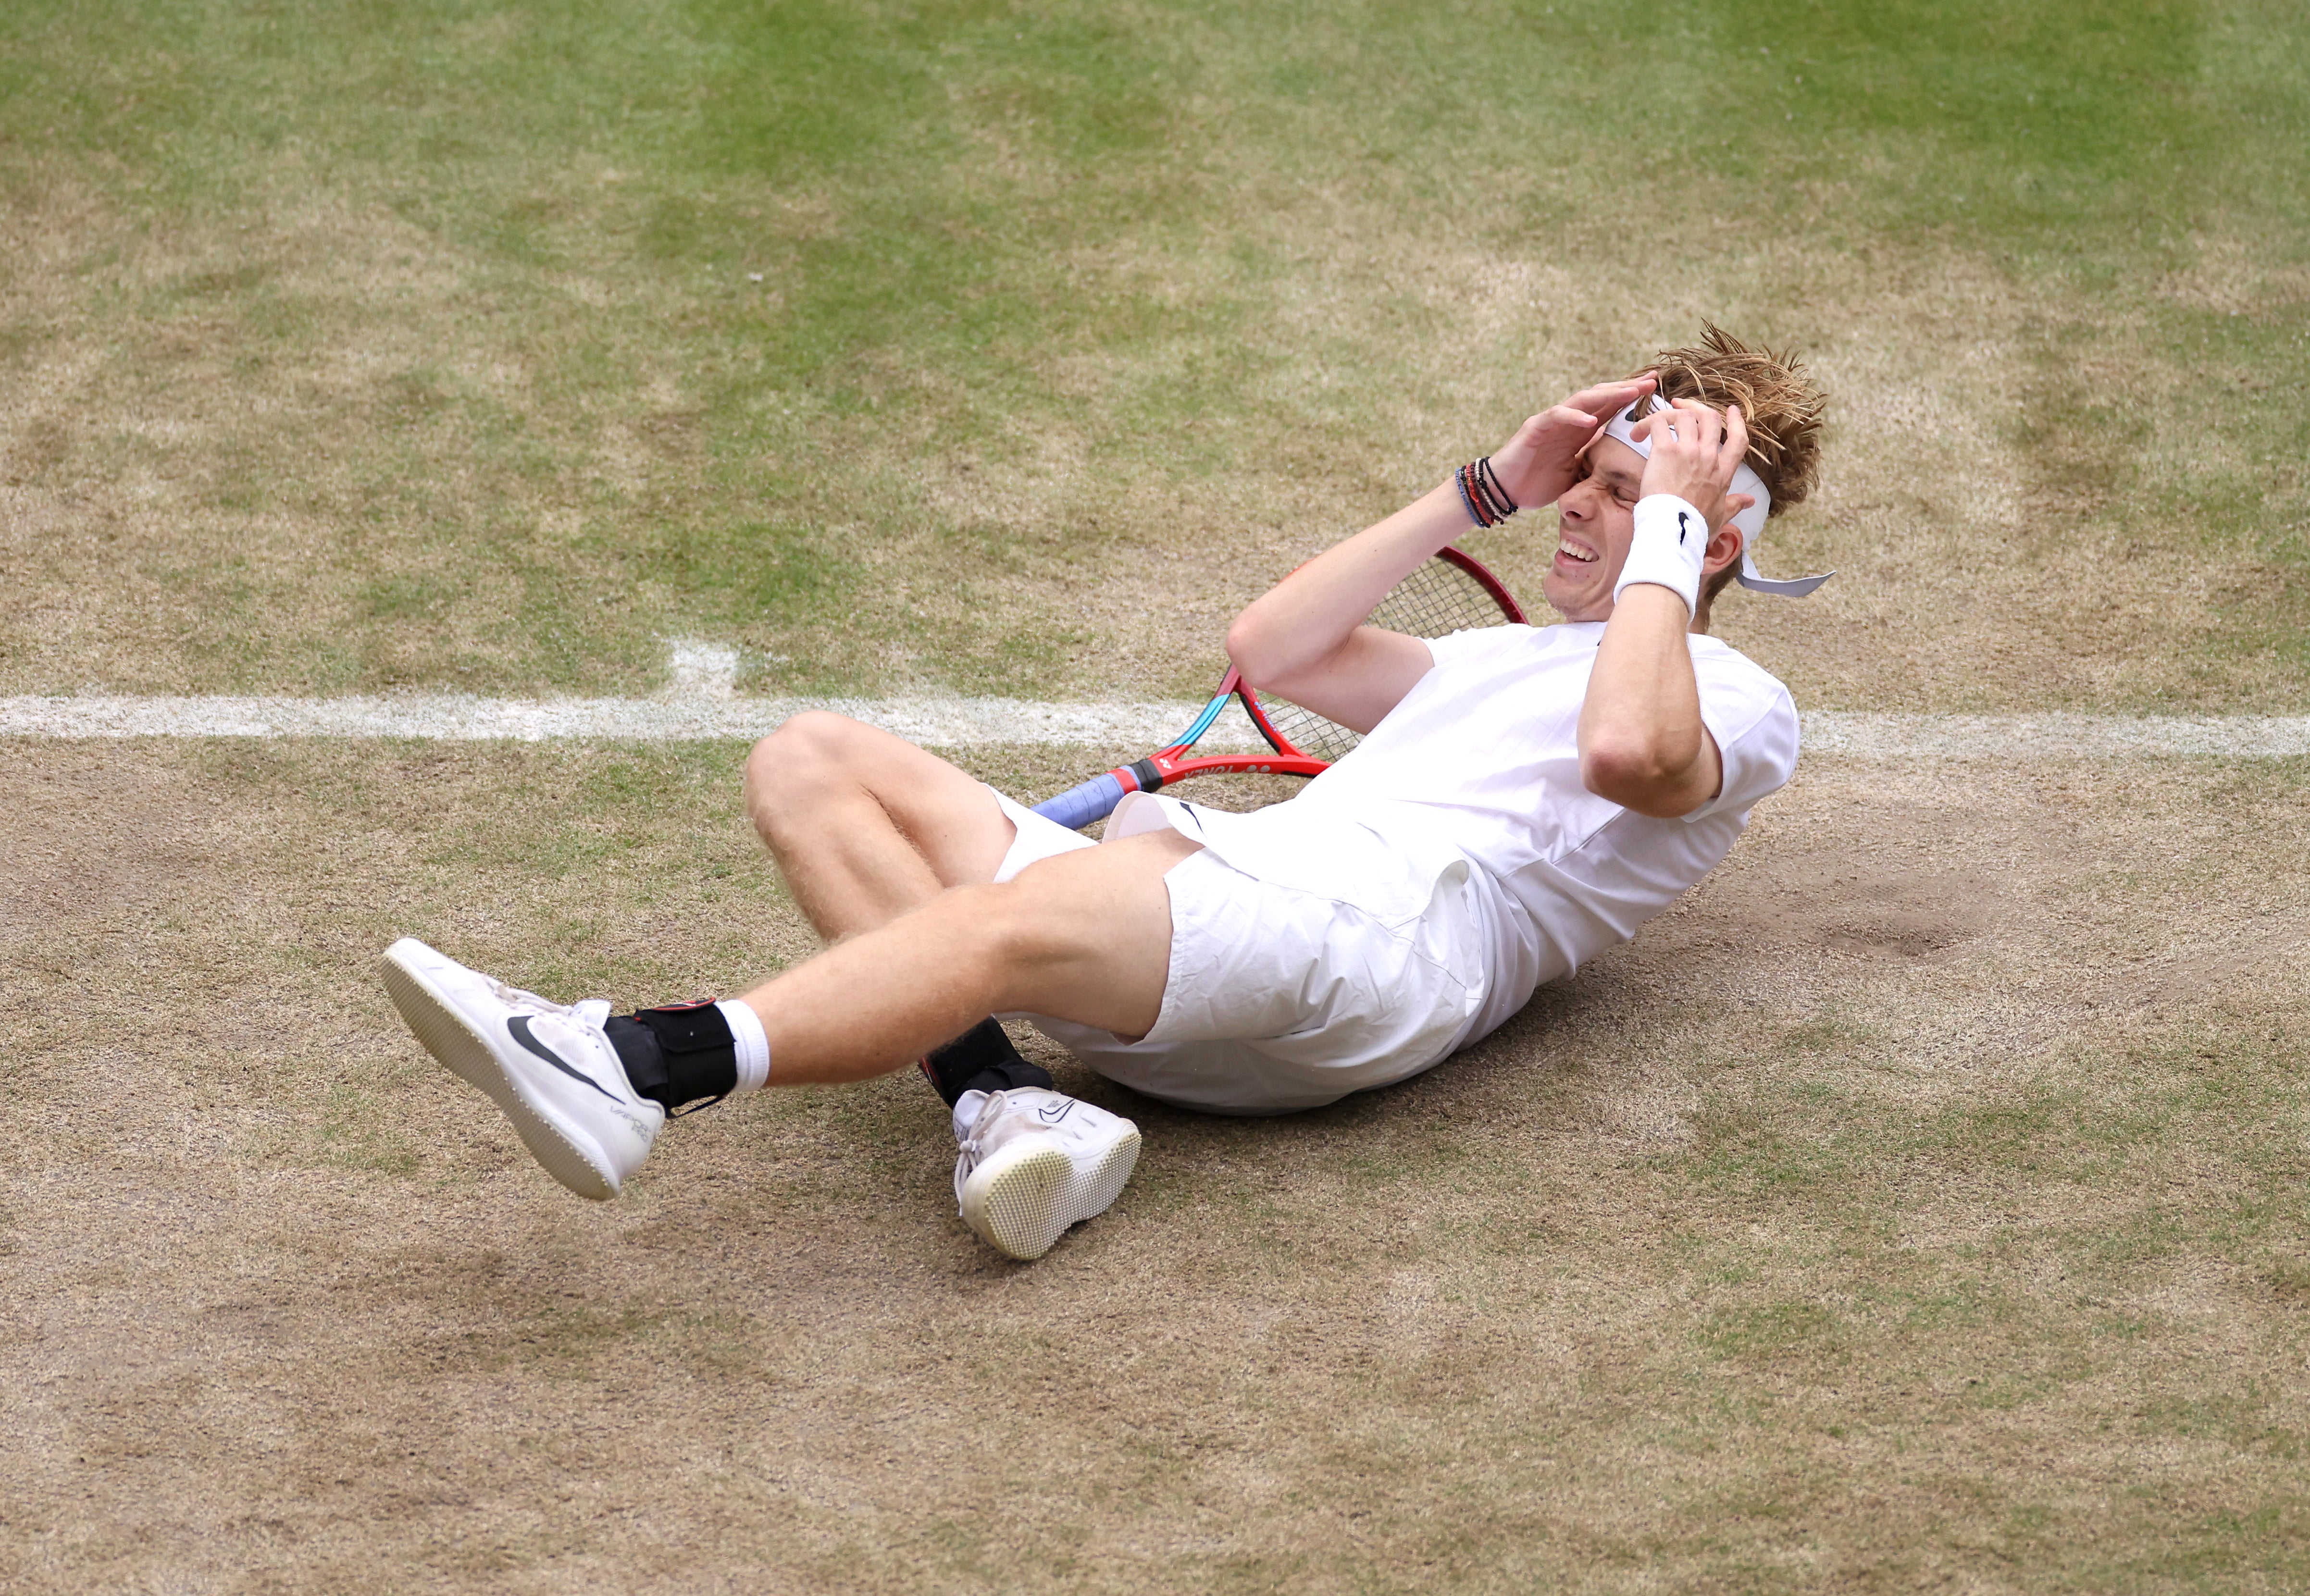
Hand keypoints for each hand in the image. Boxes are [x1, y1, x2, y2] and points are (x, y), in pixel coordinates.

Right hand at [1485, 374, 1657, 509]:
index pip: (1609, 408)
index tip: (1654, 393)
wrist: (1504, 491)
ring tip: (1630, 392)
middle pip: (1601, 397)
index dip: (1631, 399)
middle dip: (1626, 389)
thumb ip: (1593, 461)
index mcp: (1579, 431)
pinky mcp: (1535, 428)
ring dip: (1608, 395)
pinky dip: (1573, 416)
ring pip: (1582, 400)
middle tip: (1651, 383)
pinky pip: (1556, 416)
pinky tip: (1592, 419)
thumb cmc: (1536, 483)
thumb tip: (1621, 463)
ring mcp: (1551, 421)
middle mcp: (1568, 421)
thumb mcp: (1575, 474)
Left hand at [1633, 398, 1749, 530]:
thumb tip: (1750, 501)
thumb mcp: (1721, 515)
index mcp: (1723, 471)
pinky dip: (1647, 423)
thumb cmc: (1694, 526)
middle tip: (1679, 404)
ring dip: (1668, 414)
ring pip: (1685, 415)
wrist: (1674, 529)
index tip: (1731, 410)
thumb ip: (1735, 504)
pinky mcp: (1666, 450)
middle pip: (1709, 418)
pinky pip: (1658, 423)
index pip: (1738, 439)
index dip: (1735, 421)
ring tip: (1653, 422)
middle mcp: (1708, 456)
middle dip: (1695, 406)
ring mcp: (1688, 451)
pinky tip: (1637, 434)